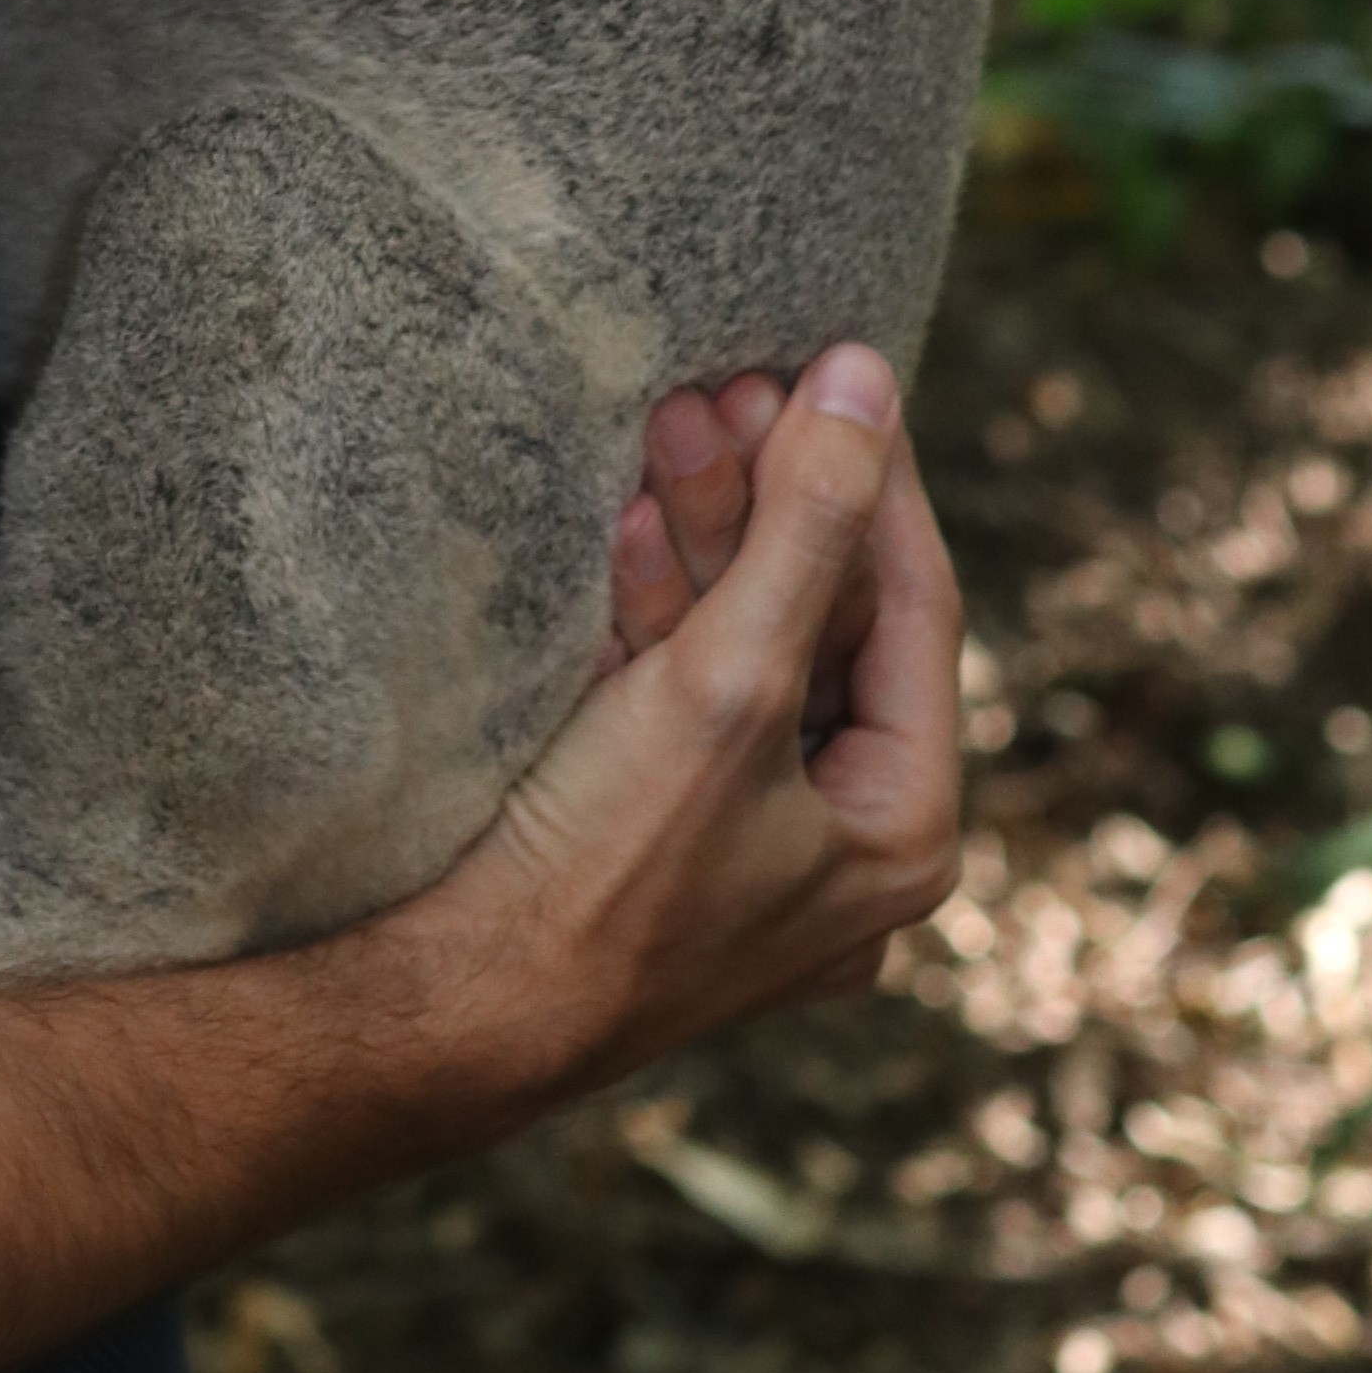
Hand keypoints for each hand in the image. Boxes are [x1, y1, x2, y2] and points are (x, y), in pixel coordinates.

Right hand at [432, 343, 961, 1109]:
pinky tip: (626, 522)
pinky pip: (680, 692)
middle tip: (728, 386)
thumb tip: (862, 381)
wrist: (453, 1003)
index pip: (918, 608)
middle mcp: (839, 846)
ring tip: (669, 416)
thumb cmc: (610, 865)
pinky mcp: (655, 832)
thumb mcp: (731, 682)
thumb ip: (807, 528)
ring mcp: (746, 843)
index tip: (842, 369)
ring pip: (747, 646)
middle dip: (769, 500)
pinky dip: (657, 608)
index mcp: (904, 833)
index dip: (878, 478)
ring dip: (705, 534)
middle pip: (824, 623)